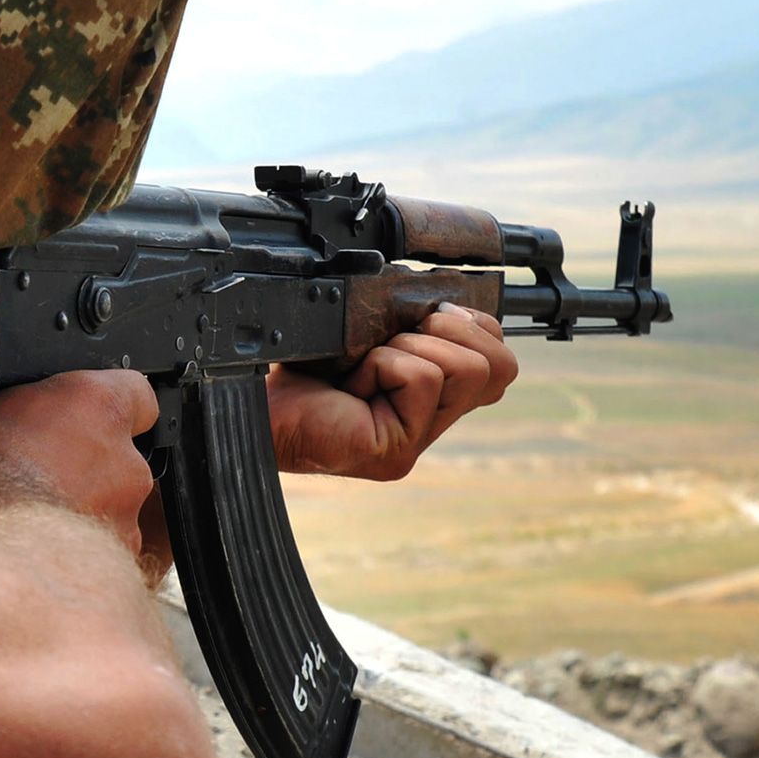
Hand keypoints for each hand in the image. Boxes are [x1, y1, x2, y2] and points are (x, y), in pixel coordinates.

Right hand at [0, 370, 171, 583]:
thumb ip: (4, 409)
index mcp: (97, 407)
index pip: (134, 393)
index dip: (106, 410)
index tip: (82, 419)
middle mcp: (127, 462)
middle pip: (121, 460)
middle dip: (87, 471)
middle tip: (35, 483)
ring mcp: (128, 520)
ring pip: (112, 513)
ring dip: (82, 517)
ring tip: (29, 530)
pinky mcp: (121, 569)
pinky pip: (103, 557)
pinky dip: (77, 560)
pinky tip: (38, 564)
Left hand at [267, 302, 518, 480]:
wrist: (256, 396)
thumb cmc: (305, 361)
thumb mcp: (376, 331)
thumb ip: (420, 324)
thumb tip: (453, 304)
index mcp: (434, 396)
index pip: (502, 364)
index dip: (479, 329)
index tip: (430, 316)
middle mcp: (432, 425)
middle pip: (500, 367)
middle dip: (455, 332)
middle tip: (401, 337)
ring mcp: (416, 444)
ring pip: (466, 369)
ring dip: (412, 347)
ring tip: (369, 364)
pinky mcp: (396, 453)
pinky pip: (422, 379)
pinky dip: (384, 364)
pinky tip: (352, 384)